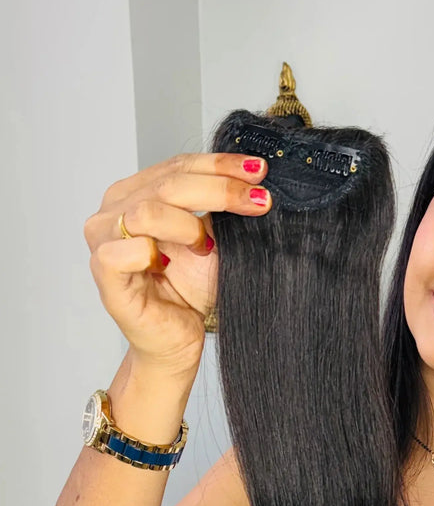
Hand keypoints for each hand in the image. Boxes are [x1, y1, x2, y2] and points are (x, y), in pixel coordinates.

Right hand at [84, 151, 272, 375]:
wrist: (178, 340)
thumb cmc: (187, 291)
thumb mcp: (209, 238)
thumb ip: (216, 207)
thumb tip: (252, 177)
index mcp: (134, 194)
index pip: (177, 166)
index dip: (219, 165)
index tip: (258, 170)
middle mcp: (113, 212)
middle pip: (167, 183)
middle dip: (219, 190)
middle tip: (258, 201)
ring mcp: (103, 241)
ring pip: (146, 211)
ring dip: (185, 226)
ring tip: (205, 248)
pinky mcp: (103, 272)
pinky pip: (126, 250)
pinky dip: (153, 253)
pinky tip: (167, 264)